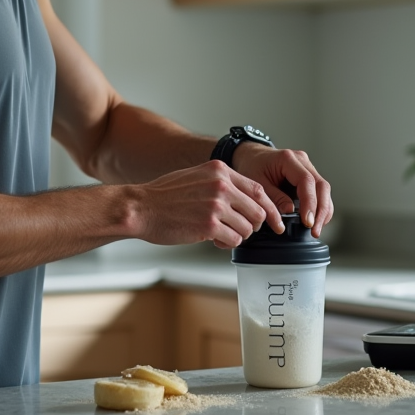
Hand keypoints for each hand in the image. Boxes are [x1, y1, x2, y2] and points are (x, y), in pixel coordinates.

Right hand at [136, 160, 284, 248]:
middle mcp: (221, 185)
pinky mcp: (209, 226)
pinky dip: (226, 244)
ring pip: (247, 229)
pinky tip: (213, 239)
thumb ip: (221, 182)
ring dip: (237, 235)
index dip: (269, 207)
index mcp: (219, 170)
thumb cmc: (164, 196)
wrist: (141, 207)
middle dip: (252, 225)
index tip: (273, 218)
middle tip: (239, 229)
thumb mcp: (196, 176)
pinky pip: (234, 240)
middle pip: (258, 211)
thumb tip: (245, 198)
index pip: (258, 189)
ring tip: (220, 234)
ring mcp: (216, 206)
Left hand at [231, 145, 333, 238]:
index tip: (307, 222)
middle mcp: (302, 161)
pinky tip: (315, 221)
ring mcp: (308, 168)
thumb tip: (290, 212)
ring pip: (324, 190)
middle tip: (315, 231)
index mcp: (287, 159)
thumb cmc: (252, 167)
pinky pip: (319, 193)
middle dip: (321, 211)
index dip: (309, 203)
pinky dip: (319, 208)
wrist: (251, 156)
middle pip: (321, 186)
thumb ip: (273, 197)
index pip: (306, 181)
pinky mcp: (309, 177)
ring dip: (323, 212)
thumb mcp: (256, 183)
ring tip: (315, 230)